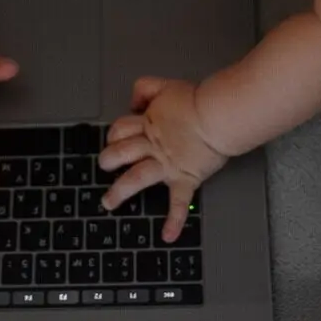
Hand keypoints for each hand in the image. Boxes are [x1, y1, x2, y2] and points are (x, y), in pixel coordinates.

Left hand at [97, 76, 227, 240]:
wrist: (216, 115)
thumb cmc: (195, 100)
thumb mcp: (165, 85)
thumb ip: (145, 89)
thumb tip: (134, 102)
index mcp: (148, 125)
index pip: (120, 130)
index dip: (114, 134)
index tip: (115, 139)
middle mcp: (153, 146)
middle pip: (121, 153)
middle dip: (108, 160)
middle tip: (104, 166)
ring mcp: (166, 164)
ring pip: (136, 178)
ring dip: (119, 192)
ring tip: (108, 202)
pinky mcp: (184, 178)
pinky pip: (179, 203)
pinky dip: (174, 221)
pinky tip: (168, 235)